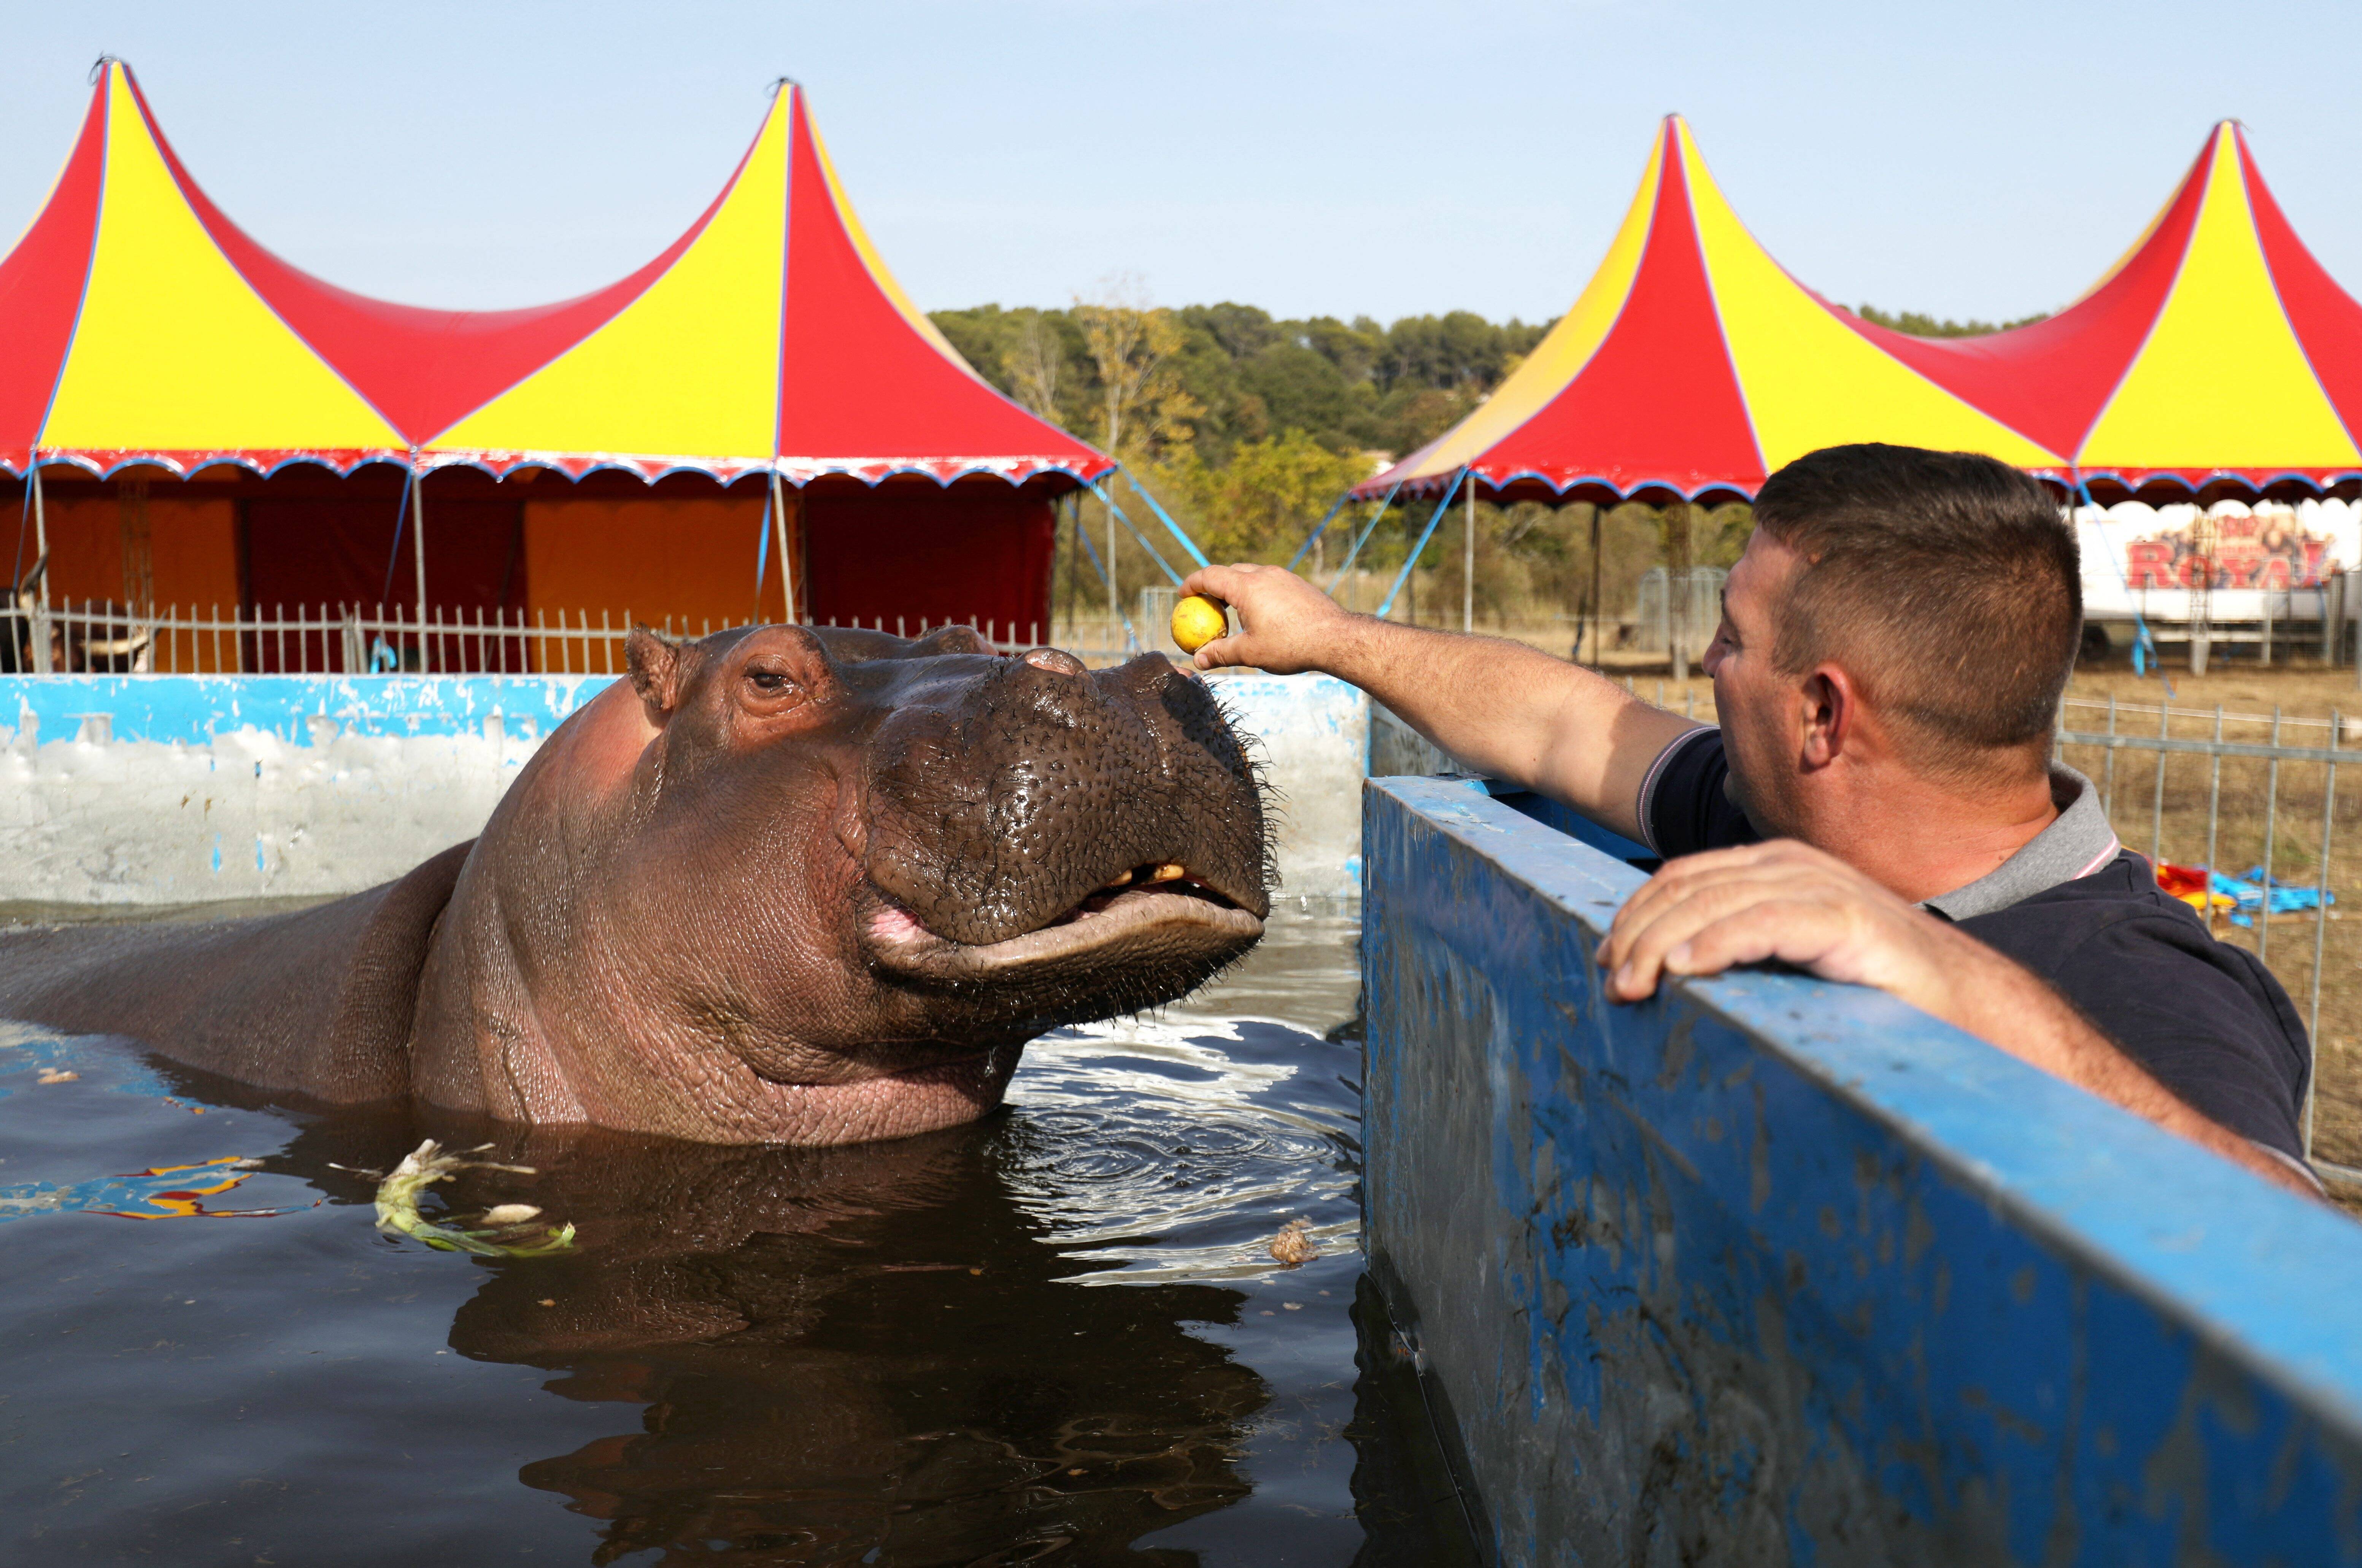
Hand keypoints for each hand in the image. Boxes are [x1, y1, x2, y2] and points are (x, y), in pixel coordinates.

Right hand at [1181, 563, 1352, 674]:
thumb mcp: (1250, 653)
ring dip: (1237, 589)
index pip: (1210, 576)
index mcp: (1247, 587)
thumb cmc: (1291, 646)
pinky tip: (1262, 615)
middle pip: (1230, 572)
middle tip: (1206, 605)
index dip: (1192, 584)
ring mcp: (1284, 576)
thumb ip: (1220, 653)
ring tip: (1233, 612)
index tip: (1182, 595)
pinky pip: (1270, 582)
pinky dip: (1257, 592)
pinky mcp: (1298, 584)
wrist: (1336, 638)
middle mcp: (1264, 574)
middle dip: (1213, 585)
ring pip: (1252, 575)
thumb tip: (1198, 659)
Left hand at [1595, 839, 1978, 1014]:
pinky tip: (1683, 970)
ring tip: (1631, 984)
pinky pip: (1765, 923)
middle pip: (1690, 889)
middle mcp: (1795, 866)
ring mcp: (1823, 887)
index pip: (1685, 879)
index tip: (1605, 957)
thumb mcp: (1792, 958)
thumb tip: (1668, 970)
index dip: (1638, 914)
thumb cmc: (1873, 990)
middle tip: (1609, 981)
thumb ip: (1744, 948)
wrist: (1967, 1005)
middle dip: (1638, 933)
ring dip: (1662, 945)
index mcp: (1778, 868)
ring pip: (1716, 904)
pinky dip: (1717, 943)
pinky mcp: (1847, 919)